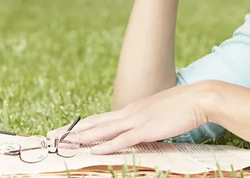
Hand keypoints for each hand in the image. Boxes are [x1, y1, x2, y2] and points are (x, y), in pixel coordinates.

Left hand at [47, 83, 214, 153]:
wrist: (199, 97)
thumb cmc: (182, 106)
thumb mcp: (159, 114)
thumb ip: (146, 122)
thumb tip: (140, 130)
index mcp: (131, 110)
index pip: (100, 118)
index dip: (82, 125)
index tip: (66, 130)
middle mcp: (129, 113)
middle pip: (94, 123)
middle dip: (72, 130)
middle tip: (51, 135)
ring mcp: (137, 120)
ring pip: (102, 130)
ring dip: (82, 138)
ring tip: (63, 143)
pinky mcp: (147, 129)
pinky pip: (123, 139)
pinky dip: (107, 146)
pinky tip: (94, 151)